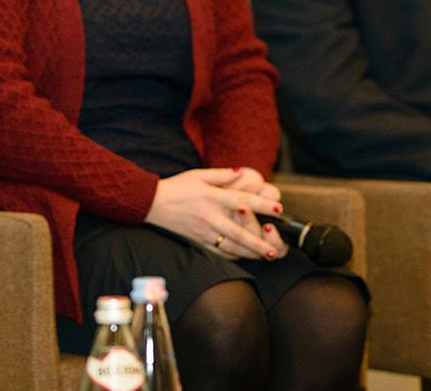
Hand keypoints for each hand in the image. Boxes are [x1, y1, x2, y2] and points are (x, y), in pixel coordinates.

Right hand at [144, 168, 284, 259]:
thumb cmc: (176, 187)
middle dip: (258, 241)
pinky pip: (218, 251)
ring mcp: (204, 231)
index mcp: (212, 197)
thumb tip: (241, 172)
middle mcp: (210, 216)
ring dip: (249, 252)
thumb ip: (222, 175)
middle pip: (238, 232)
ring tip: (265, 255)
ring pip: (230, 246)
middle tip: (274, 248)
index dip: (261, 205)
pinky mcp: (197, 240)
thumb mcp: (198, 175)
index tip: (278, 208)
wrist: (152, 203)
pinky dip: (233, 255)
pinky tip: (245, 257)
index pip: (242, 201)